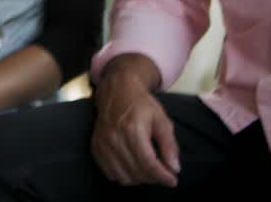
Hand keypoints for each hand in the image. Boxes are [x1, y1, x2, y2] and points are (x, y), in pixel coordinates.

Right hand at [92, 57, 179, 186]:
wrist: (116, 90)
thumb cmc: (141, 104)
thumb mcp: (162, 120)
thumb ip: (169, 145)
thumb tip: (174, 169)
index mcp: (132, 130)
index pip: (149, 164)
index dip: (163, 177)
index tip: (173, 181)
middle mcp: (114, 139)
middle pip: (137, 172)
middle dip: (154, 178)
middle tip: (162, 173)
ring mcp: (103, 144)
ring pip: (123, 177)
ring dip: (139, 179)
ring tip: (148, 170)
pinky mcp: (96, 147)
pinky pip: (110, 173)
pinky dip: (123, 176)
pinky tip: (132, 168)